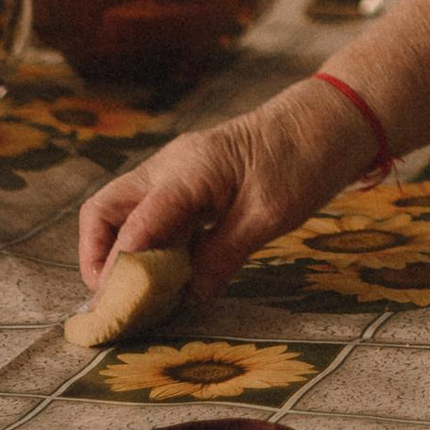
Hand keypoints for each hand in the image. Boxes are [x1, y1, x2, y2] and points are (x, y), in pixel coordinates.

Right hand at [76, 82, 360, 309]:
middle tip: (117, 303)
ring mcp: (177, 171)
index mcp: (187, 170)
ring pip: (124, 212)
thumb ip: (223, 256)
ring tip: (138, 299)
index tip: (116, 311)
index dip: (118, 271)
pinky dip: (150, 245)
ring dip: (123, 253)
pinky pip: (153, 214)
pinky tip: (167, 276)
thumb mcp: (269, 216)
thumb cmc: (305, 160)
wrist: (330, 119)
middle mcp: (170, 166)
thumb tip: (189, 296)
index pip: (133, 226)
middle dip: (99, 258)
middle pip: (105, 211)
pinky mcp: (190, 182)